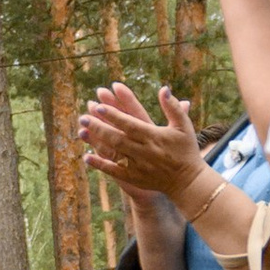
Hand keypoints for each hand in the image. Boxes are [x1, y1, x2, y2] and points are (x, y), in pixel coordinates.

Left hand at [80, 78, 207, 202]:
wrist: (187, 181)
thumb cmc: (185, 150)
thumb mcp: (183, 126)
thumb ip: (173, 107)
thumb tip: (163, 89)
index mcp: (154, 136)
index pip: (130, 124)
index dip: (114, 115)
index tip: (99, 105)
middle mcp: (144, 151)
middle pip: (117, 137)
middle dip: (99, 127)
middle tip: (83, 116)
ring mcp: (137, 166)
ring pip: (113, 153)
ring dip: (96, 142)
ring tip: (81, 131)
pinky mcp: (134, 178)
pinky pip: (114, 171)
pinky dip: (100, 164)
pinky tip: (86, 156)